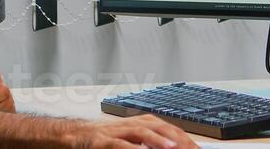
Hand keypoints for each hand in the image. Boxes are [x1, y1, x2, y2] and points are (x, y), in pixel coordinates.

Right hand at [70, 117, 198, 148]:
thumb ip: (147, 143)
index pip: (168, 128)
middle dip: (177, 138)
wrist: (71, 136)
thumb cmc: (102, 140)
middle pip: (159, 127)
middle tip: (192, 148)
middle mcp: (130, 124)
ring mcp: (115, 132)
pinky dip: (131, 148)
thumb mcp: (129, 140)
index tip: (197, 148)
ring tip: (173, 147)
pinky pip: (118, 144)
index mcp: (139, 123)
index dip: (185, 138)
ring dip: (158, 139)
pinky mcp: (101, 142)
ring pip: (140, 131)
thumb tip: (170, 147)